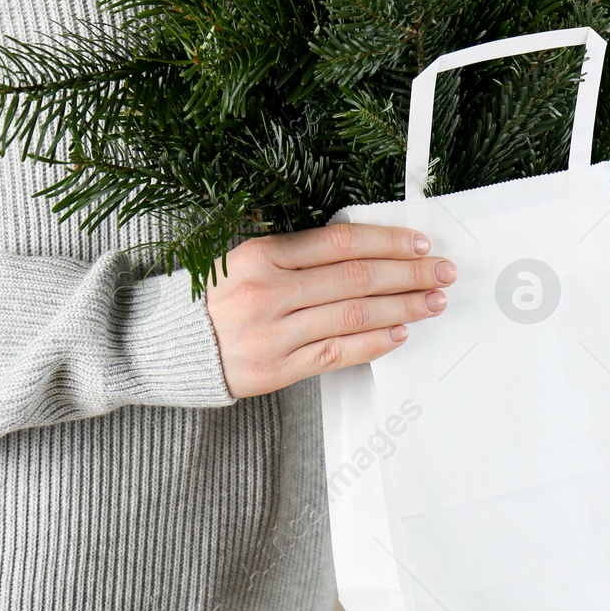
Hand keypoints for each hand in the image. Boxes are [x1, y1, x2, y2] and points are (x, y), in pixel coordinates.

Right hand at [204, 223, 455, 398]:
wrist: (168, 346)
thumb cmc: (214, 298)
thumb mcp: (245, 258)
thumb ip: (297, 251)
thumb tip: (366, 247)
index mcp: (261, 255)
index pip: (340, 242)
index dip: (387, 241)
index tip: (420, 243)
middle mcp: (268, 291)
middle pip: (355, 278)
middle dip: (408, 273)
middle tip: (441, 272)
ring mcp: (273, 332)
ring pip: (353, 316)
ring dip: (401, 307)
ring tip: (432, 301)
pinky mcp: (276, 369)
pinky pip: (336, 353)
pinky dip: (373, 343)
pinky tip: (400, 333)